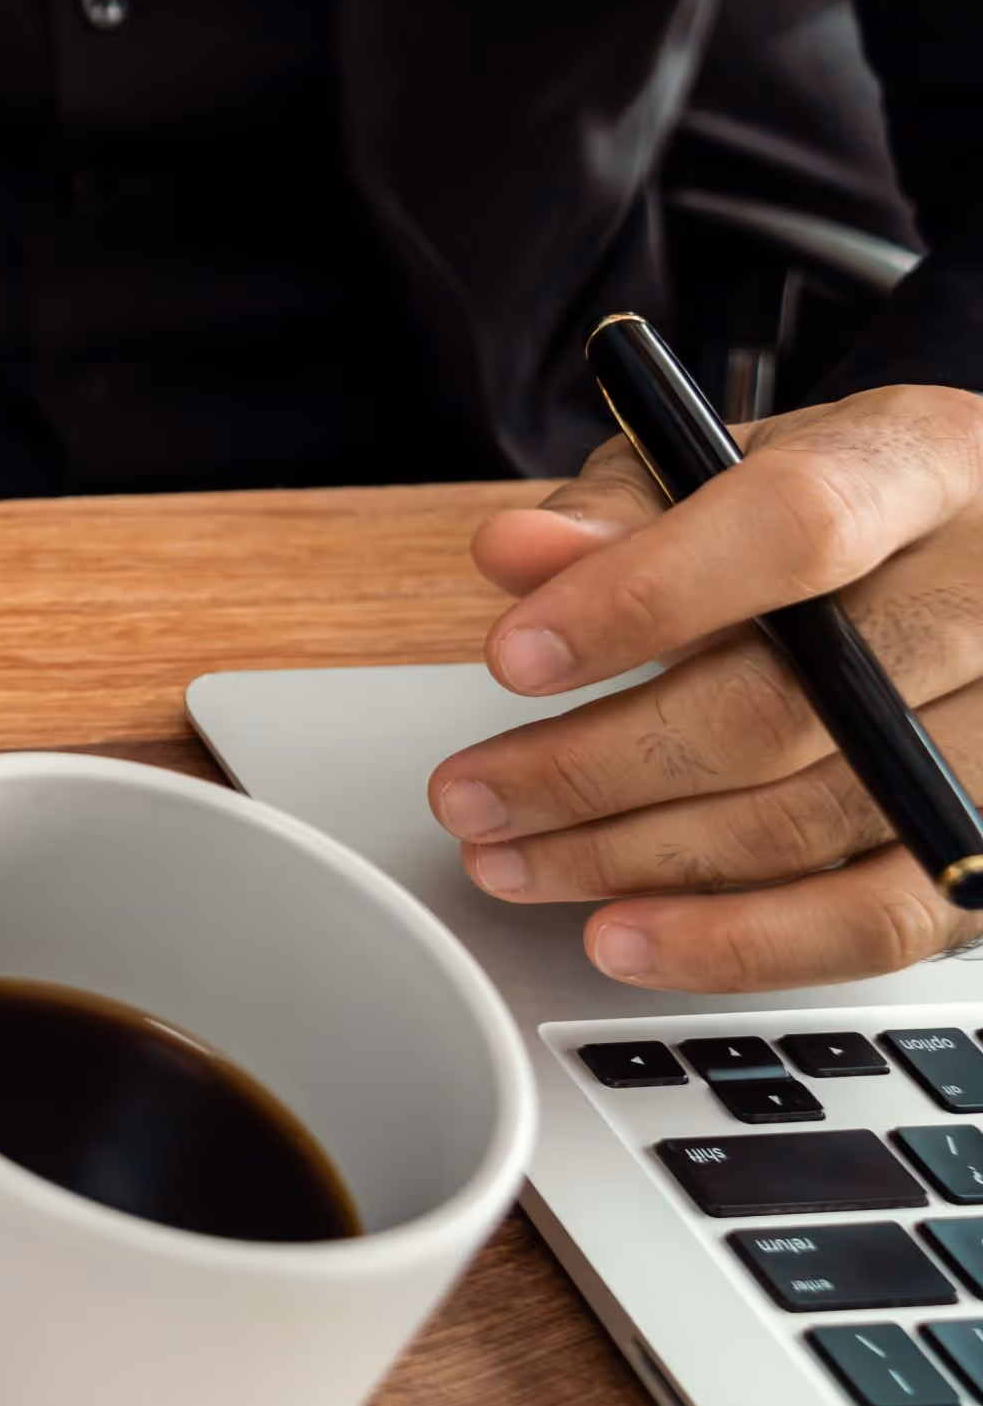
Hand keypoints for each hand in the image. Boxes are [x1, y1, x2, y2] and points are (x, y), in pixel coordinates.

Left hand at [426, 382, 982, 989]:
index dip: (644, 598)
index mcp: (923, 464)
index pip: (794, 528)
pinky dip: (742, 941)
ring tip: (514, 859)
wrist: (972, 557)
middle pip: (789, 704)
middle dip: (594, 765)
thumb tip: (520, 553)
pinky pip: (882, 919)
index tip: (514, 657)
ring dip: (635, 858)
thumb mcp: (729, 464)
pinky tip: (630, 933)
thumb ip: (624, 508)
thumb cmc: (833, 510)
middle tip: (472, 793)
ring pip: (817, 821)